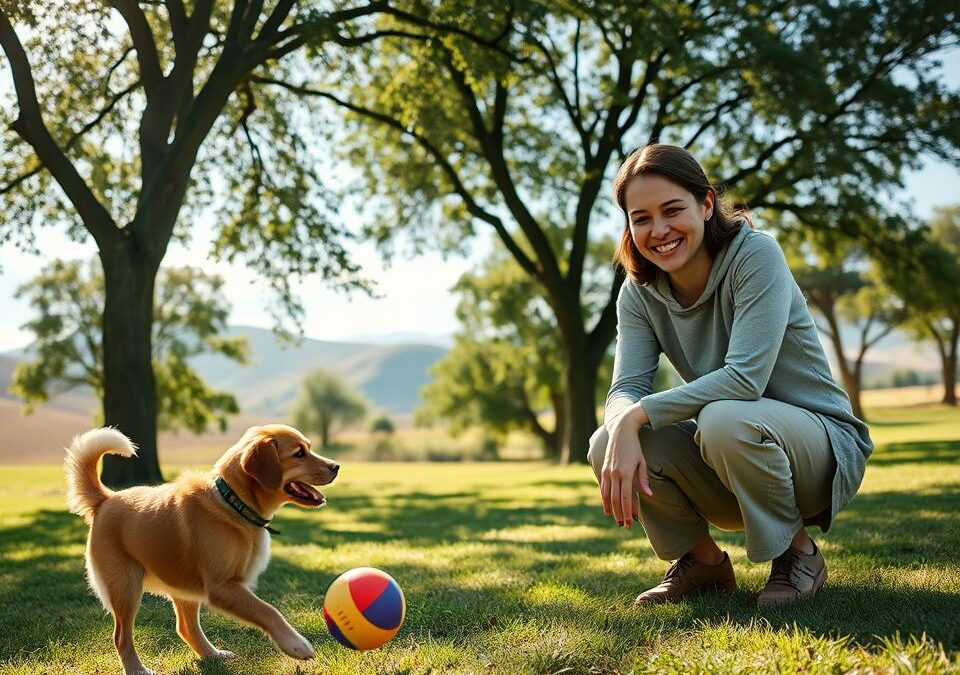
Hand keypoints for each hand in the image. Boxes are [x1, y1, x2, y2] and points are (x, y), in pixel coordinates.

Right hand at [600, 413, 652, 527]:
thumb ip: (643, 480)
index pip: (625, 497)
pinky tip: (607, 508)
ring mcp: (607, 472)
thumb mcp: (642, 462)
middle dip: (620, 514)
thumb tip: (649, 496)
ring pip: (607, 495)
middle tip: (624, 525)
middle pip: (615, 499)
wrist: (621, 431)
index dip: (627, 511)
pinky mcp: (603, 469)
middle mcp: (615, 473)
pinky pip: (602, 488)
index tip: (630, 522)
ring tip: (616, 519)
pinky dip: (604, 499)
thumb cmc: (635, 447)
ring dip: (611, 509)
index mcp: (626, 473)